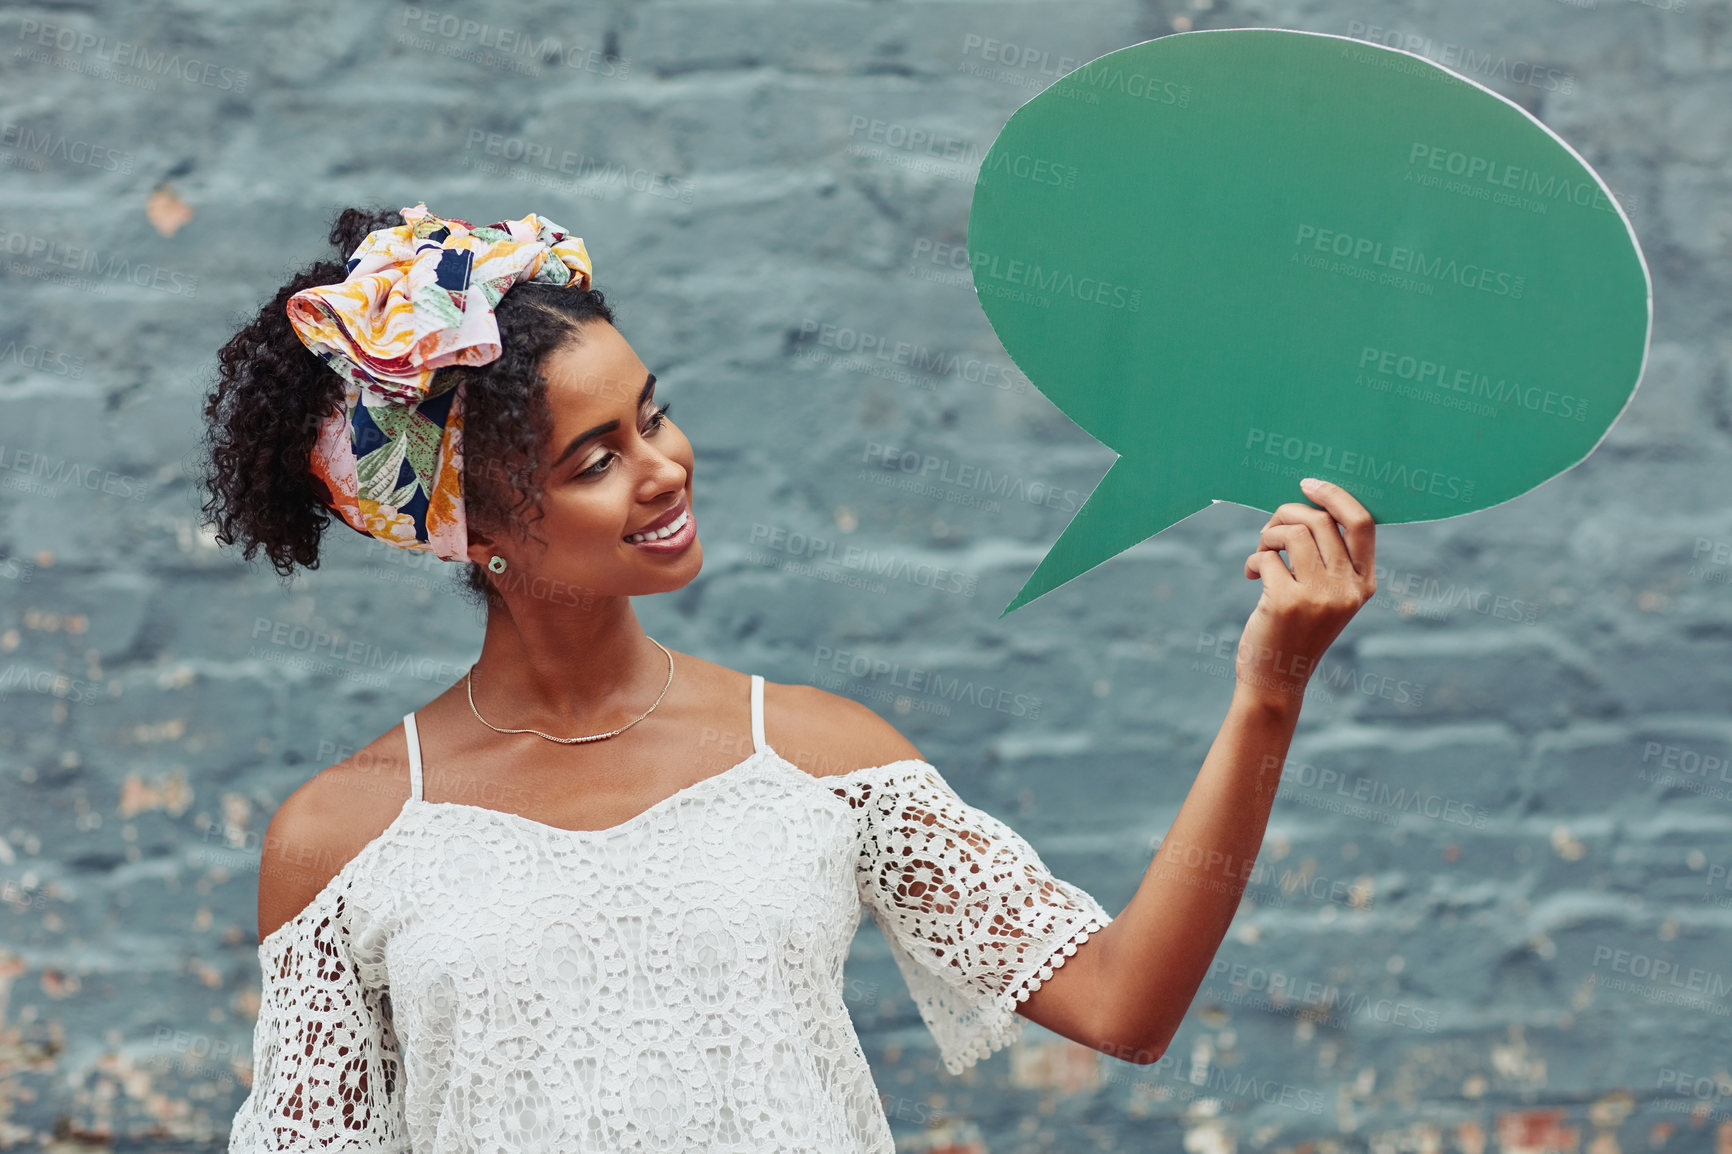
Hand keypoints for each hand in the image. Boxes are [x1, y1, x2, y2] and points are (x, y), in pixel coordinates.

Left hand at [1235, 477, 1377, 707]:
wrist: (1277, 681)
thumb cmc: (1298, 631)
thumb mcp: (1328, 598)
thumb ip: (1329, 560)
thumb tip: (1307, 506)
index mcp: (1365, 584)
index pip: (1363, 523)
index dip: (1336, 495)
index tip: (1308, 485)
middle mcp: (1348, 589)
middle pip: (1321, 521)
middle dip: (1288, 514)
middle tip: (1270, 531)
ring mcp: (1318, 596)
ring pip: (1292, 533)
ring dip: (1268, 534)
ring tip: (1262, 552)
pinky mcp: (1286, 602)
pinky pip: (1266, 556)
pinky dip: (1254, 559)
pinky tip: (1251, 575)